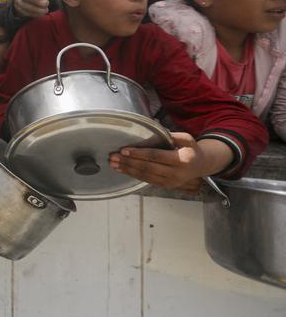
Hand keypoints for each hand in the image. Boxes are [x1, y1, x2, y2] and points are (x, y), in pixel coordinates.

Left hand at [109, 132, 227, 189]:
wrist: (202, 166)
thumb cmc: (191, 149)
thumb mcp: (187, 139)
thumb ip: (172, 136)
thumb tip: (155, 130)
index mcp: (182, 160)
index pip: (156, 156)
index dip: (138, 154)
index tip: (124, 150)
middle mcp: (176, 173)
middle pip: (147, 167)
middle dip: (128, 162)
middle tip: (113, 157)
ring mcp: (171, 182)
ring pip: (145, 176)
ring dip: (127, 170)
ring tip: (113, 164)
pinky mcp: (166, 186)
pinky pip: (147, 180)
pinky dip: (133, 175)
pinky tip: (123, 170)